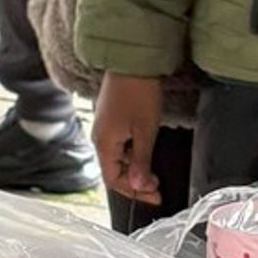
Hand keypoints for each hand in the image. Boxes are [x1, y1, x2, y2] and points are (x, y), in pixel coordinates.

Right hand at [91, 72, 169, 205]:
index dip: (134, 191)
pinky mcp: (111, 119)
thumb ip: (140, 161)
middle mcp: (100, 138)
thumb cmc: (139, 93)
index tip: (155, 195)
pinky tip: (146, 152)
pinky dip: (132, 154)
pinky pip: (119, 145)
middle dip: (135, 182)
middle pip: (114, 170)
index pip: (113, 179)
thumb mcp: (145, 132)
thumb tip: (137, 185)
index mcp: (104, 144)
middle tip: (157, 187)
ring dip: (135, 168)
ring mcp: (105, 127)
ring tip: (154, 172)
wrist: (132, 61)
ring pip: (117, 158)